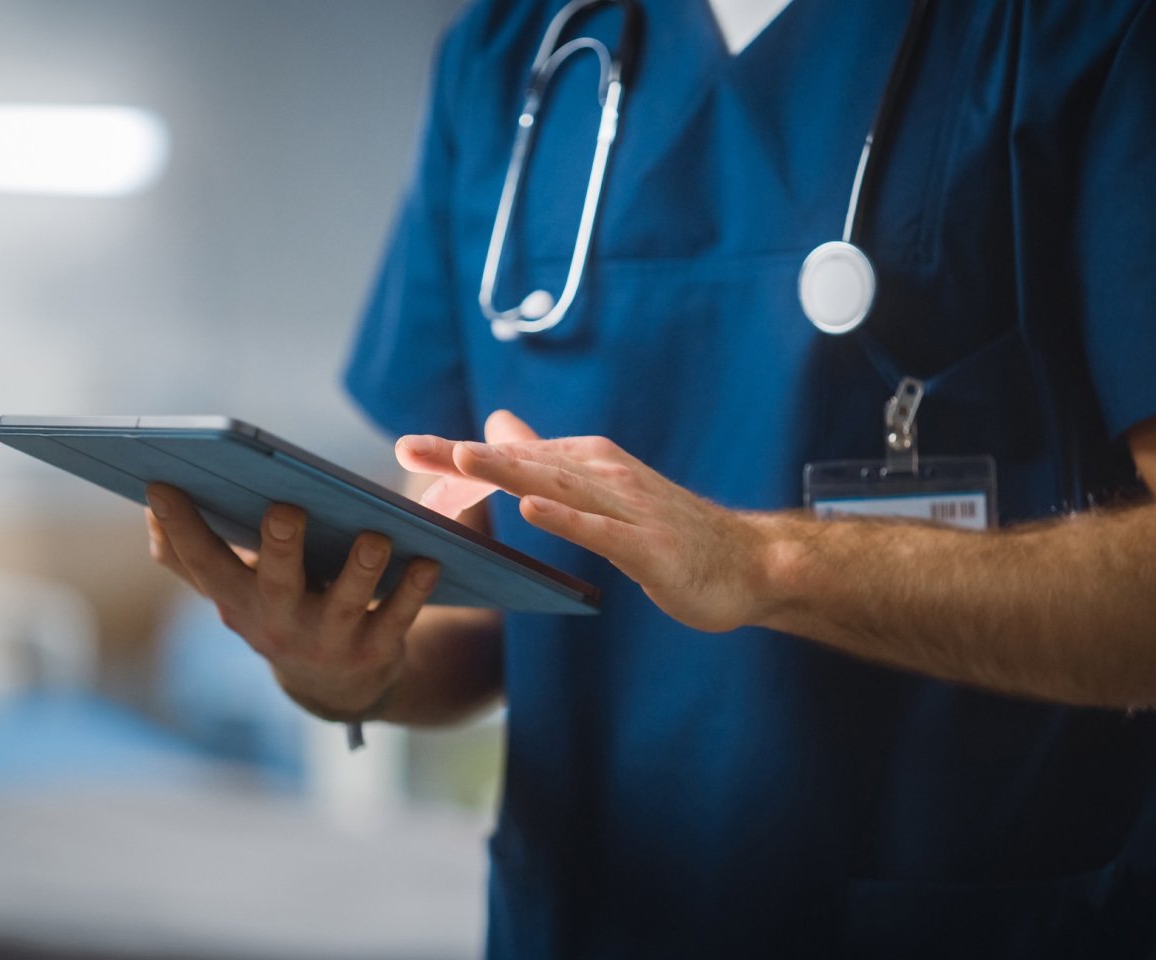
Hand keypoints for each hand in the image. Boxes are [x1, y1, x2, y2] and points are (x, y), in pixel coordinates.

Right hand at [145, 484, 439, 720]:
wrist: (335, 686)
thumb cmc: (279, 611)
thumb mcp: (232, 592)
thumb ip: (191, 555)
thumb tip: (150, 507)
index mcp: (239, 600)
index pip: (200, 564)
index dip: (180, 529)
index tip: (161, 485)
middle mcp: (279, 623)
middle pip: (275, 583)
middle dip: (279, 547)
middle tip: (284, 509)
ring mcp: (329, 640)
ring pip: (346, 603)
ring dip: (360, 568)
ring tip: (374, 536)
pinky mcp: (376, 651)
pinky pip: (398, 618)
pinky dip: (414, 590)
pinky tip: (428, 561)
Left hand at [398, 413, 769, 632]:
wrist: (748, 564)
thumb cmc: (670, 531)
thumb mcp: (601, 489)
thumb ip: (549, 459)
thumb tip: (500, 424)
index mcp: (589, 463)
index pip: (514, 457)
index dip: (459, 456)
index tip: (407, 449)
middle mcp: (605, 475)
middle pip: (524, 464)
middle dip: (465, 457)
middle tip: (411, 448)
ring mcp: (628, 509)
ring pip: (558, 486)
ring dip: (509, 471)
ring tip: (462, 460)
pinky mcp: (648, 546)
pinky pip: (601, 532)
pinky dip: (566, 518)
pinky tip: (532, 510)